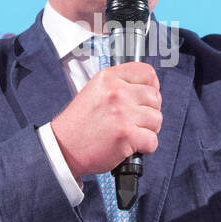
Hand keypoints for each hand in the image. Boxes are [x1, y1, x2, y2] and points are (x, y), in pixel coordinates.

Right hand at [51, 62, 161, 180]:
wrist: (64, 148)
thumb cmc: (78, 124)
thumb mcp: (94, 91)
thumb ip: (119, 86)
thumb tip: (148, 89)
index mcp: (108, 78)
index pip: (147, 72)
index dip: (152, 85)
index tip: (147, 96)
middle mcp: (117, 92)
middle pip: (154, 97)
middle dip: (149, 111)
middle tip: (135, 121)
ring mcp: (123, 113)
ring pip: (156, 119)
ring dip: (148, 130)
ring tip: (131, 133)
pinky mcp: (127, 135)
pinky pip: (152, 140)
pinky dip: (146, 147)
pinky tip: (132, 146)